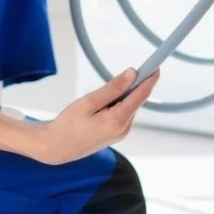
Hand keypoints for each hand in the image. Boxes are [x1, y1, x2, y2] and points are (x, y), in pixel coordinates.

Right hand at [36, 69, 159, 164]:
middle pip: (136, 100)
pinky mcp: (116, 133)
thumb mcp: (89, 102)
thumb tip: (132, 74)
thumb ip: (112, 88)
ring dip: (123, 94)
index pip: (141, 95)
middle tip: (127, 71)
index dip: (149, 78)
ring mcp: (121, 133)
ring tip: (101, 95)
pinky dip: (118, 103)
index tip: (156, 65)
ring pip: (129, 106)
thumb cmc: (68, 125)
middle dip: (133, 84)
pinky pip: (123, 113)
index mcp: (118, 120)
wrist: (56, 148)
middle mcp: (124, 128)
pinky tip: (102, 104)